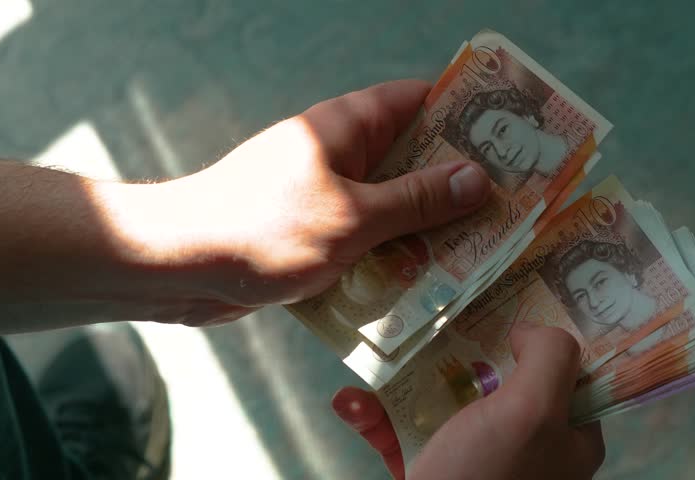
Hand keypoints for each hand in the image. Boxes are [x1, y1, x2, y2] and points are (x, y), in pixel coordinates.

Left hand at [107, 80, 490, 324]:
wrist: (181, 267)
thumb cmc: (264, 229)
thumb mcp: (353, 216)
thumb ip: (416, 200)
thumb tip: (475, 178)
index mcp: (349, 127)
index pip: (419, 101)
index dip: (466, 113)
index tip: (513, 137)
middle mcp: (341, 153)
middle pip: (412, 156)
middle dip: (457, 181)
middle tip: (512, 207)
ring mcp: (328, 194)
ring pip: (393, 202)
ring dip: (429, 226)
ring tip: (483, 249)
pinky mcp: (316, 233)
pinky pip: (369, 236)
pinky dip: (396, 253)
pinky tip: (430, 281)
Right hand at [331, 325, 604, 478]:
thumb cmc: (487, 479)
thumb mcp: (533, 413)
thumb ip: (550, 359)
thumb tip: (531, 330)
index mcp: (566, 436)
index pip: (563, 370)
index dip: (535, 332)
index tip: (504, 297)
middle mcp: (524, 447)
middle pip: (494, 376)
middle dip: (456, 346)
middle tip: (432, 316)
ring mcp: (475, 460)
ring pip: (439, 400)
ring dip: (399, 378)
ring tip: (375, 359)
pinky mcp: (429, 472)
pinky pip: (401, 432)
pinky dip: (374, 416)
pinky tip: (349, 400)